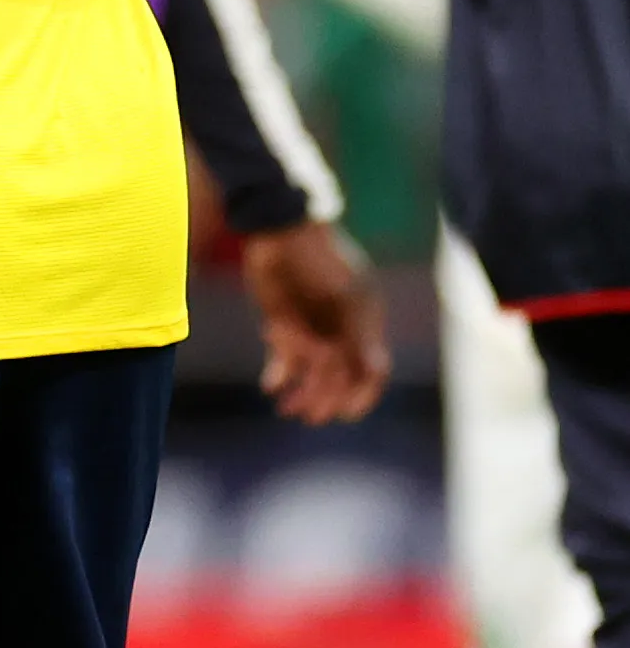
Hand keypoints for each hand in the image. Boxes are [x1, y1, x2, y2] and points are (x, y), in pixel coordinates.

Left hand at [242, 220, 388, 423]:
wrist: (281, 230)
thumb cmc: (323, 261)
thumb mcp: (348, 298)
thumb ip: (360, 336)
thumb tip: (376, 373)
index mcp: (364, 327)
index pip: (370, 372)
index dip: (362, 395)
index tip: (347, 413)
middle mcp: (339, 333)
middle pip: (338, 378)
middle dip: (326, 398)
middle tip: (309, 416)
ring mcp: (311, 330)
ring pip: (311, 373)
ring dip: (302, 392)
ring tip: (287, 408)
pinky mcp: (283, 325)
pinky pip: (284, 359)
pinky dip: (279, 373)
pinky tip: (271, 385)